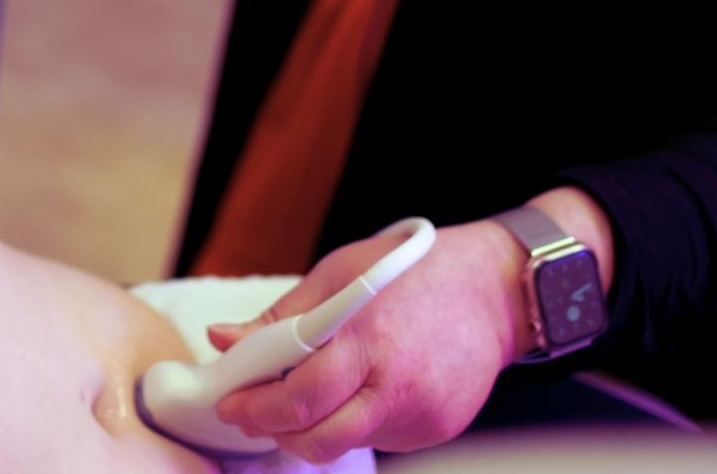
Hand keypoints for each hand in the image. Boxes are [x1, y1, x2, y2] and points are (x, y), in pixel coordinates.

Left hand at [204, 222, 529, 462]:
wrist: (492, 291)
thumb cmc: (413, 273)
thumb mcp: (340, 274)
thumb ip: (281, 316)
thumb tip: (223, 339)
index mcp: (364, 337)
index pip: (297, 394)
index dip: (255, 406)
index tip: (230, 403)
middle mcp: (393, 381)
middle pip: (317, 434)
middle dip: (272, 429)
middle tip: (250, 414)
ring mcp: (418, 411)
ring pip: (345, 442)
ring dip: (309, 432)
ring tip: (295, 405)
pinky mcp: (436, 428)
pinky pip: (380, 437)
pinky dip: (353, 422)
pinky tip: (355, 392)